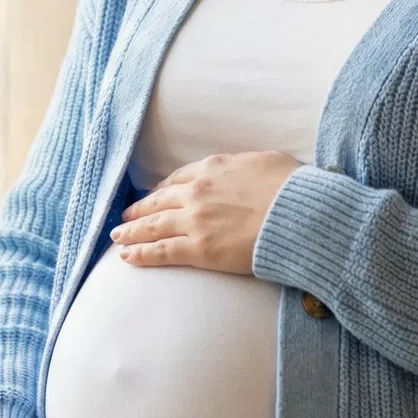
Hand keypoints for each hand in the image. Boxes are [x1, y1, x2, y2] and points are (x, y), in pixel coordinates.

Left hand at [109, 150, 304, 275]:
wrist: (298, 215)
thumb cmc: (292, 188)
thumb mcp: (266, 161)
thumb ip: (245, 166)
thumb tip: (245, 170)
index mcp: (212, 168)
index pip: (177, 179)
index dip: (162, 190)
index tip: (154, 196)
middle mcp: (197, 192)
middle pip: (158, 202)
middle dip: (139, 210)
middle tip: (125, 218)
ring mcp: (195, 221)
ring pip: (153, 226)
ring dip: (132, 232)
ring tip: (118, 237)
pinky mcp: (199, 249)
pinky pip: (162, 251)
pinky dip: (141, 254)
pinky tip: (127, 256)